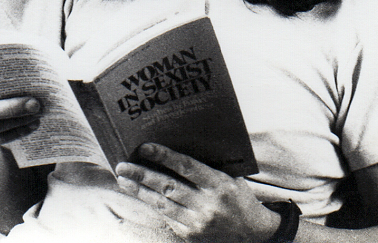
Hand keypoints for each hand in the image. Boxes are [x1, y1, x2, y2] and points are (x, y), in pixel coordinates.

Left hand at [115, 144, 279, 242]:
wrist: (254, 234)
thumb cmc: (239, 198)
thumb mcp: (231, 177)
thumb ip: (209, 164)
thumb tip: (179, 143)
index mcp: (219, 185)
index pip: (187, 167)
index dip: (164, 156)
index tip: (144, 147)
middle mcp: (207, 205)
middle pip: (168, 187)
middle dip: (142, 175)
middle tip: (122, 165)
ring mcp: (198, 223)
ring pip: (161, 204)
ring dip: (139, 191)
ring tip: (123, 179)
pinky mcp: (190, 235)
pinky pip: (166, 216)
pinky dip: (151, 203)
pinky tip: (139, 194)